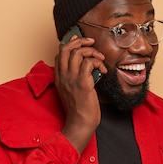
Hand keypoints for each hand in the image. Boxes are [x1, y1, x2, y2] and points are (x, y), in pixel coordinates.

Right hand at [54, 35, 106, 152]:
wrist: (80, 123)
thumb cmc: (80, 110)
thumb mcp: (72, 91)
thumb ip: (75, 78)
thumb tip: (87, 67)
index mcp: (59, 78)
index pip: (59, 53)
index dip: (70, 43)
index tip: (79, 40)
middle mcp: (63, 76)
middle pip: (66, 48)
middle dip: (80, 41)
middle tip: (92, 42)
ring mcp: (72, 79)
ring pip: (78, 52)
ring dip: (92, 51)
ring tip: (100, 59)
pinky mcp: (83, 83)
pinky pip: (89, 62)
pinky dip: (98, 62)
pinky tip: (103, 71)